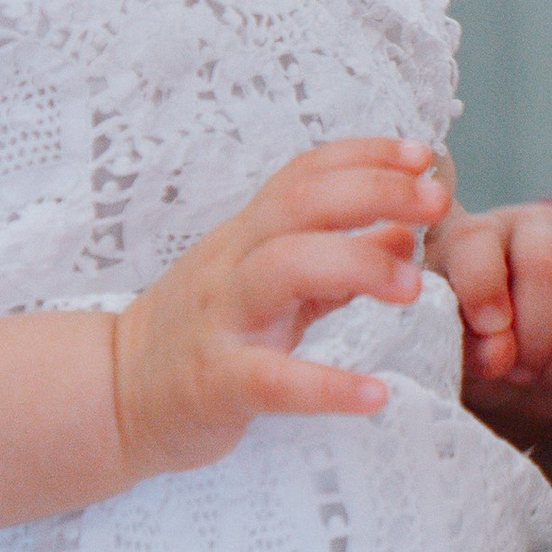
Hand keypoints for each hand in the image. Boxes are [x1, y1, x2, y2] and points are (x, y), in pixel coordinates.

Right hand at [110, 139, 446, 483]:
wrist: (114, 394)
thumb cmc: (201, 333)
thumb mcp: (265, 283)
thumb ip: (335, 260)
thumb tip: (404, 231)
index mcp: (247, 234)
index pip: (305, 174)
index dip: (365, 155)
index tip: (423, 155)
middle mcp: (232, 263)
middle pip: (300, 205)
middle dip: (374, 191)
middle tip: (437, 203)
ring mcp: (221, 320)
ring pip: (282, 268)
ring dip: (356, 265)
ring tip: (414, 287)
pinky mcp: (216, 383)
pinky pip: (273, 380)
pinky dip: (327, 386)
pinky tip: (374, 396)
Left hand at [431, 201, 551, 404]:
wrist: (509, 368)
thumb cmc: (468, 345)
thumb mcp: (448, 340)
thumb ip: (463, 343)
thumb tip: (500, 354)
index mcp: (475, 236)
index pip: (477, 240)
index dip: (482, 288)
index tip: (488, 332)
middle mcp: (534, 231)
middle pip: (549, 263)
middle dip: (533, 332)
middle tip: (517, 370)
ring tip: (535, 375)